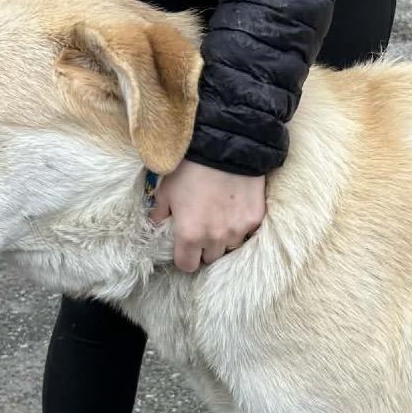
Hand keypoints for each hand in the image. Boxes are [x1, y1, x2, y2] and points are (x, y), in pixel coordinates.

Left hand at [149, 159, 265, 272]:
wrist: (225, 146)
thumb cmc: (190, 168)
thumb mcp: (166, 190)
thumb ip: (160, 213)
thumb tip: (157, 224)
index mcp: (189, 235)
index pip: (187, 266)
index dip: (185, 258)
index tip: (185, 247)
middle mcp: (214, 239)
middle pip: (210, 259)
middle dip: (204, 248)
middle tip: (202, 228)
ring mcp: (237, 231)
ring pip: (230, 247)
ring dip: (224, 238)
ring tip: (220, 217)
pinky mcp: (254, 219)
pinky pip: (246, 233)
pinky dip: (240, 225)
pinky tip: (235, 208)